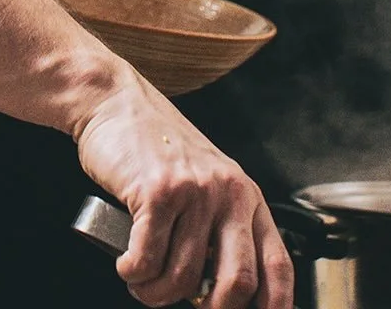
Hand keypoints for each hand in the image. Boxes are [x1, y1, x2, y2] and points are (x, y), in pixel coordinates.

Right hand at [75, 73, 292, 308]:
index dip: (274, 306)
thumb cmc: (153, 145)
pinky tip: (127, 265)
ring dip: (156, 293)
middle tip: (185, 304)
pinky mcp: (156, 191)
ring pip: (183, 278)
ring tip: (142, 282)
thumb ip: (217, 226)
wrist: (114, 101)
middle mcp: (226, 193)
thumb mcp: (203, 180)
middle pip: (237, 283)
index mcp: (245, 195)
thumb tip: (216, 292)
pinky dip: (134, 273)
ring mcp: (193, 191)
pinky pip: (148, 258)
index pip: (277, 265)